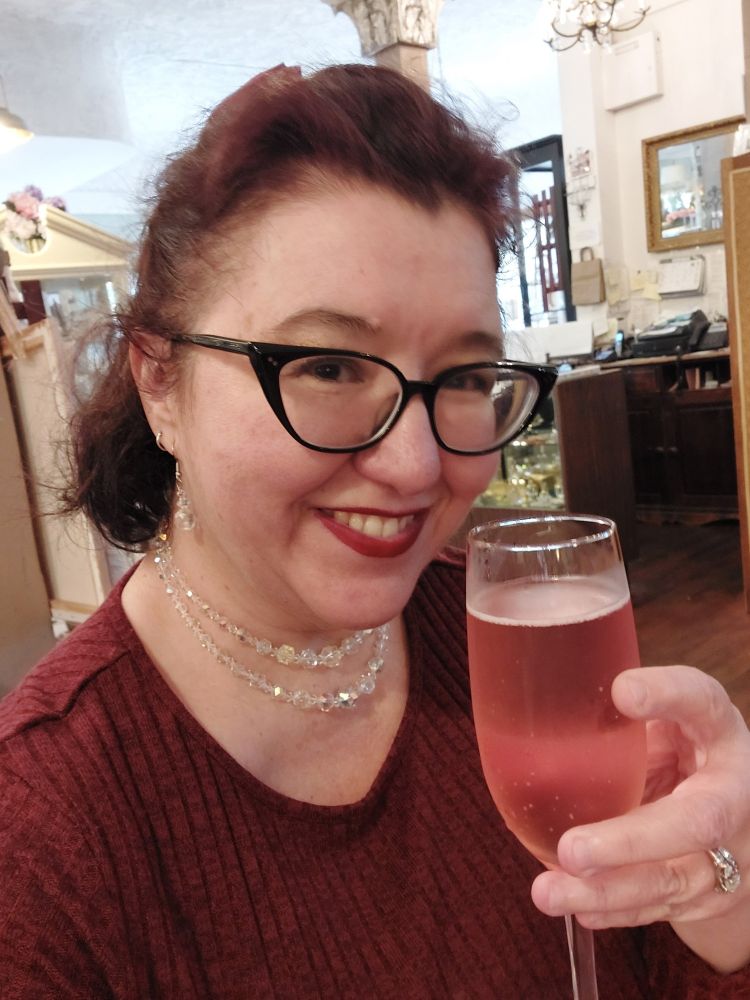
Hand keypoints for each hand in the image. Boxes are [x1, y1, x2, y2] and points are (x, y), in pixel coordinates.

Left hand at [531, 665, 749, 972]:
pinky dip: (616, 910)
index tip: (622, 691)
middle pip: (696, 821)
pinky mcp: (711, 892)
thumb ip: (621, 710)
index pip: (700, 700)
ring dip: (608, 890)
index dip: (667, 694)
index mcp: (717, 728)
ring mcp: (730, 850)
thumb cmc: (681, 745)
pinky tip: (578, 909)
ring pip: (672, 878)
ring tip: (549, 891)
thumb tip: (546, 696)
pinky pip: (661, 907)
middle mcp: (733, 790)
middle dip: (631, 841)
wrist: (732, 802)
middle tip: (571, 849)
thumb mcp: (664, 714)